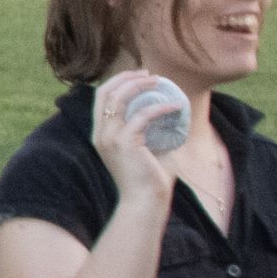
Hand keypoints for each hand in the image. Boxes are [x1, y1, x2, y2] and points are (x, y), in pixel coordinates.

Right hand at [87, 70, 181, 196]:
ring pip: (118, 97)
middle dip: (126, 77)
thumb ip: (150, 130)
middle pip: (105, 92)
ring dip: (140, 85)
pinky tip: (175, 106)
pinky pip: (142, 114)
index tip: (140, 76)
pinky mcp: (124, 142)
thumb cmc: (148, 180)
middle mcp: (101, 134)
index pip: (101, 98)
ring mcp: (110, 138)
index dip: (119, 82)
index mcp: (101, 135)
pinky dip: (160, 106)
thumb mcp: (145, 149)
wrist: (145, 203)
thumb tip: (169, 111)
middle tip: (149, 74)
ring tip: (160, 81)